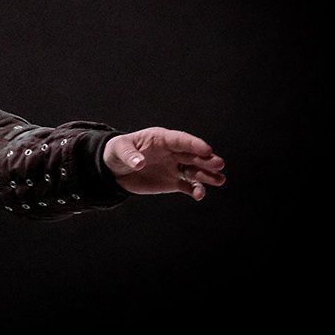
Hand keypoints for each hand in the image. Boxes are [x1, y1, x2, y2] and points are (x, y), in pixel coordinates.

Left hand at [102, 126, 225, 199]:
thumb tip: (139, 163)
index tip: (207, 149)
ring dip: (207, 175)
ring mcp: (174, 167)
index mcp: (161, 139)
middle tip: (219, 164)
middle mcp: (172, 152)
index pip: (181, 140)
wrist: (114, 169)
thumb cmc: (117, 152)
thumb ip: (130, 155)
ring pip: (195, 170)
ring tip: (219, 180)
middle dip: (206, 159)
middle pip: (193, 155)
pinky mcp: (173, 181)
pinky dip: (195, 190)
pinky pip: (188, 186)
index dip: (194, 144)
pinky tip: (199, 195)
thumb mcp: (119, 150)